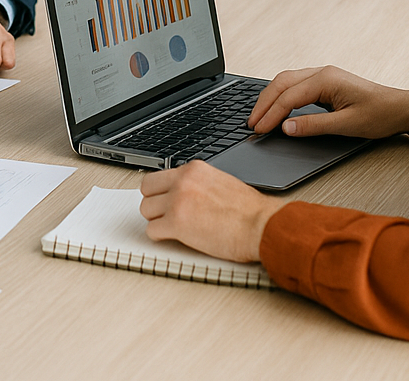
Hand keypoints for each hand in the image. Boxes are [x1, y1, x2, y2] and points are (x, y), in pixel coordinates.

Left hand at [140, 160, 283, 262]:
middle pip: (146, 191)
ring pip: (146, 210)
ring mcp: (177, 201)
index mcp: (193, 169)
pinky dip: (160, 236)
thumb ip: (198, 184)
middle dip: (154, 205)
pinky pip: (152, 230)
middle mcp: (182, 181)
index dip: (161, 193)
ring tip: (174, 228)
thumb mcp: (220, 182)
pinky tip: (175, 238)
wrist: (262, 225)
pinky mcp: (176, 223)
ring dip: (157, 221)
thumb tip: (183, 192)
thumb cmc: (249, 211)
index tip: (165, 201)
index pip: (158, 177)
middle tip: (165, 215)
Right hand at [247, 65, 408, 138]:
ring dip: (269, 97)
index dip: (271, 114)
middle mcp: (321, 72)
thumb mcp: (347, 125)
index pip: (288, 97)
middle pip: (281, 83)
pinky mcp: (324, 81)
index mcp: (326, 80)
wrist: (402, 108)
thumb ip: (314, 126)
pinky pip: (294, 83)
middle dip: (263, 104)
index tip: (259, 129)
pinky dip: (280, 95)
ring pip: (285, 81)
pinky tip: (275, 105)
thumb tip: (285, 128)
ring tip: (258, 116)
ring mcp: (322, 74)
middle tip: (251, 123)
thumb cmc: (381, 114)